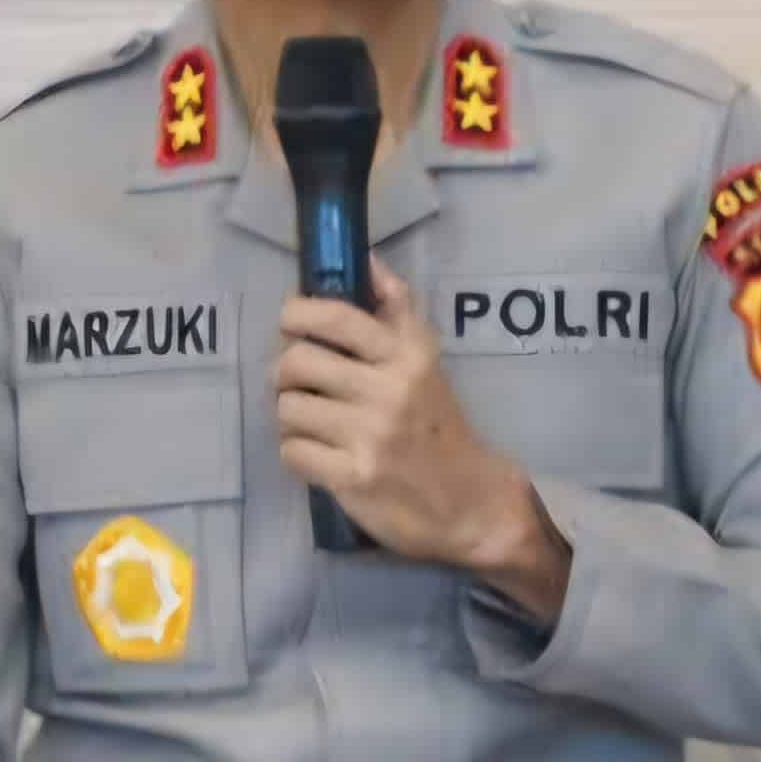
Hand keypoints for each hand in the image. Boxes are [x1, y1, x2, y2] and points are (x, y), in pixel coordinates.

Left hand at [276, 261, 570, 614]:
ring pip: (288, 407)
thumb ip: (397, 310)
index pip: (336, 317)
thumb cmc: (440, 426)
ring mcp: (371, 436)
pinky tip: (321, 455)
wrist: (472, 503)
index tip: (293, 325)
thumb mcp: (427, 361)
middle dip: (289, 374)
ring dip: (293, 416)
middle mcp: (390, 391)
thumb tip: (367, 258)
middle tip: (304, 385)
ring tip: (315, 423)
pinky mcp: (353, 477)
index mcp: (409, 356)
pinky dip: (299, 453)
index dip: (298, 315)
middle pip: (296, 362)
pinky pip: (292, 451)